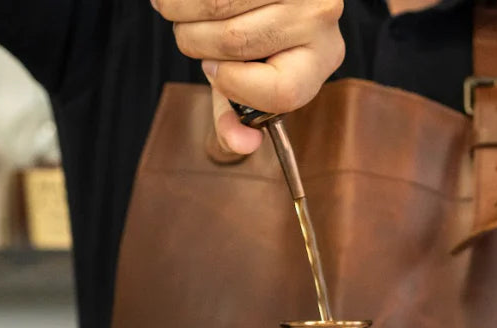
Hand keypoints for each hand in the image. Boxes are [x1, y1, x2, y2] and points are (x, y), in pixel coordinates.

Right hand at [152, 0, 345, 154]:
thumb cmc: (253, 31)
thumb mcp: (250, 78)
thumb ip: (237, 115)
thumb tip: (244, 144)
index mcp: (322, 58)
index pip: (283, 91)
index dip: (235, 85)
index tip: (213, 71)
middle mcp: (320, 18)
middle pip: (236, 41)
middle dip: (195, 43)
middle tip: (188, 36)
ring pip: (219, 4)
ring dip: (181, 13)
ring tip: (175, 11)